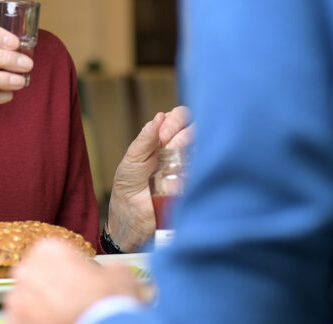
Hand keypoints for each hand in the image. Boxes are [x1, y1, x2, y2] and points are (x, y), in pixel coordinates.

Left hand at [5, 239, 140, 323]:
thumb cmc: (108, 302)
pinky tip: (53, 323)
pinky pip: (21, 320)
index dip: (65, 266)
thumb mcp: (119, 273)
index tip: (75, 277)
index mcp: (49, 249)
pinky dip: (33, 322)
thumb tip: (108, 273)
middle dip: (48, 285)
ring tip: (61, 316)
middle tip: (69, 300)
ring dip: (39, 306)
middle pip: (34, 275)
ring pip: (25, 300)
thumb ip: (106, 267)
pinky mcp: (14, 322)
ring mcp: (17, 300)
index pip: (51, 253)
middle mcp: (27, 270)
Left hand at [106, 106, 192, 251]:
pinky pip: (203, 168)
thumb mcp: (132, 159)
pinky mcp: (195, 182)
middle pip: (196, 127)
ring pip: (203, 145)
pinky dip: (194, 166)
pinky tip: (181, 173)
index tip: (162, 135)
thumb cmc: (129, 186)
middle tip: (167, 142)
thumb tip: (160, 116)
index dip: (175, 120)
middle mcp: (181, 147)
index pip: (180, 117)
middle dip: (183, 131)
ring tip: (173, 157)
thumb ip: (145, 138)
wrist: (131, 217)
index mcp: (164, 137)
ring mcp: (191, 164)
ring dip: (188, 146)